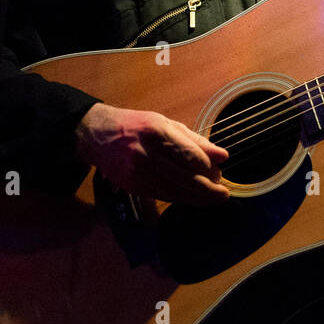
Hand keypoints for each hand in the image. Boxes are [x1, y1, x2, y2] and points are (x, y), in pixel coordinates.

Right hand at [75, 102, 229, 205]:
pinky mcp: (133, 187)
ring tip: (212, 197)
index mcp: (157, 132)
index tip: (219, 171)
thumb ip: (196, 141)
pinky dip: (181, 198)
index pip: (190, 156)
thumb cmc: (138, 126)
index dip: (208, 167)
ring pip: (175, 192)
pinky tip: (192, 197)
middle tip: (223, 194)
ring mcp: (138, 173)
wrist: (100, 136)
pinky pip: (164, 196)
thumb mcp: (167, 124)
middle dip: (208, 190)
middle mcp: (146, 154)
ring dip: (197, 197)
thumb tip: (222, 156)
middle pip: (185, 179)